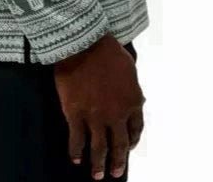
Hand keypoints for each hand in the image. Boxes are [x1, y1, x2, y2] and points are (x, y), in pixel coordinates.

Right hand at [53, 34, 145, 179]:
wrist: (85, 45)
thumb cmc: (109, 51)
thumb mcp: (130, 68)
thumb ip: (133, 87)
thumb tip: (137, 99)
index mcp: (133, 102)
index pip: (135, 129)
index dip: (131, 141)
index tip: (128, 148)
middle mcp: (117, 115)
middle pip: (119, 144)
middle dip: (117, 161)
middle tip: (115, 172)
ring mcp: (96, 117)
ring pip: (99, 147)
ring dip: (98, 164)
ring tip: (97, 176)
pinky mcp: (76, 115)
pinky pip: (77, 139)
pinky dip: (77, 151)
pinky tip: (76, 159)